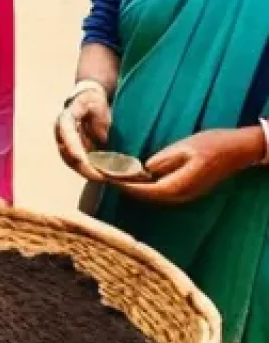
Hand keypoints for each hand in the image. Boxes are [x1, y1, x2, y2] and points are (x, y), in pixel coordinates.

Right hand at [54, 87, 111, 182]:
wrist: (85, 100)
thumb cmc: (92, 101)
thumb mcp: (98, 103)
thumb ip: (99, 119)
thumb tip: (101, 138)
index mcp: (66, 118)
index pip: (66, 133)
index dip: (73, 147)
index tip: (82, 160)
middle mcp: (61, 133)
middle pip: (67, 154)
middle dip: (84, 168)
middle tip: (102, 176)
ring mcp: (65, 144)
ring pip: (72, 163)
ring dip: (87, 173)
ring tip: (105, 178)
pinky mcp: (72, 151)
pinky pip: (78, 165)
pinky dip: (89, 171)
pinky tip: (103, 175)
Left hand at [113, 129, 264, 204]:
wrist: (236, 150)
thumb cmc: (211, 145)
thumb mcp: (184, 148)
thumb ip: (163, 160)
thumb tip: (145, 169)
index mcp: (179, 186)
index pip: (145, 191)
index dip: (125, 186)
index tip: (107, 179)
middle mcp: (181, 195)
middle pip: (147, 197)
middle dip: (126, 188)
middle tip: (105, 177)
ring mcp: (184, 194)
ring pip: (153, 195)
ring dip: (134, 188)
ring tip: (115, 176)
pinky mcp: (186, 189)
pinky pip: (160, 191)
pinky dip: (145, 186)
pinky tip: (135, 175)